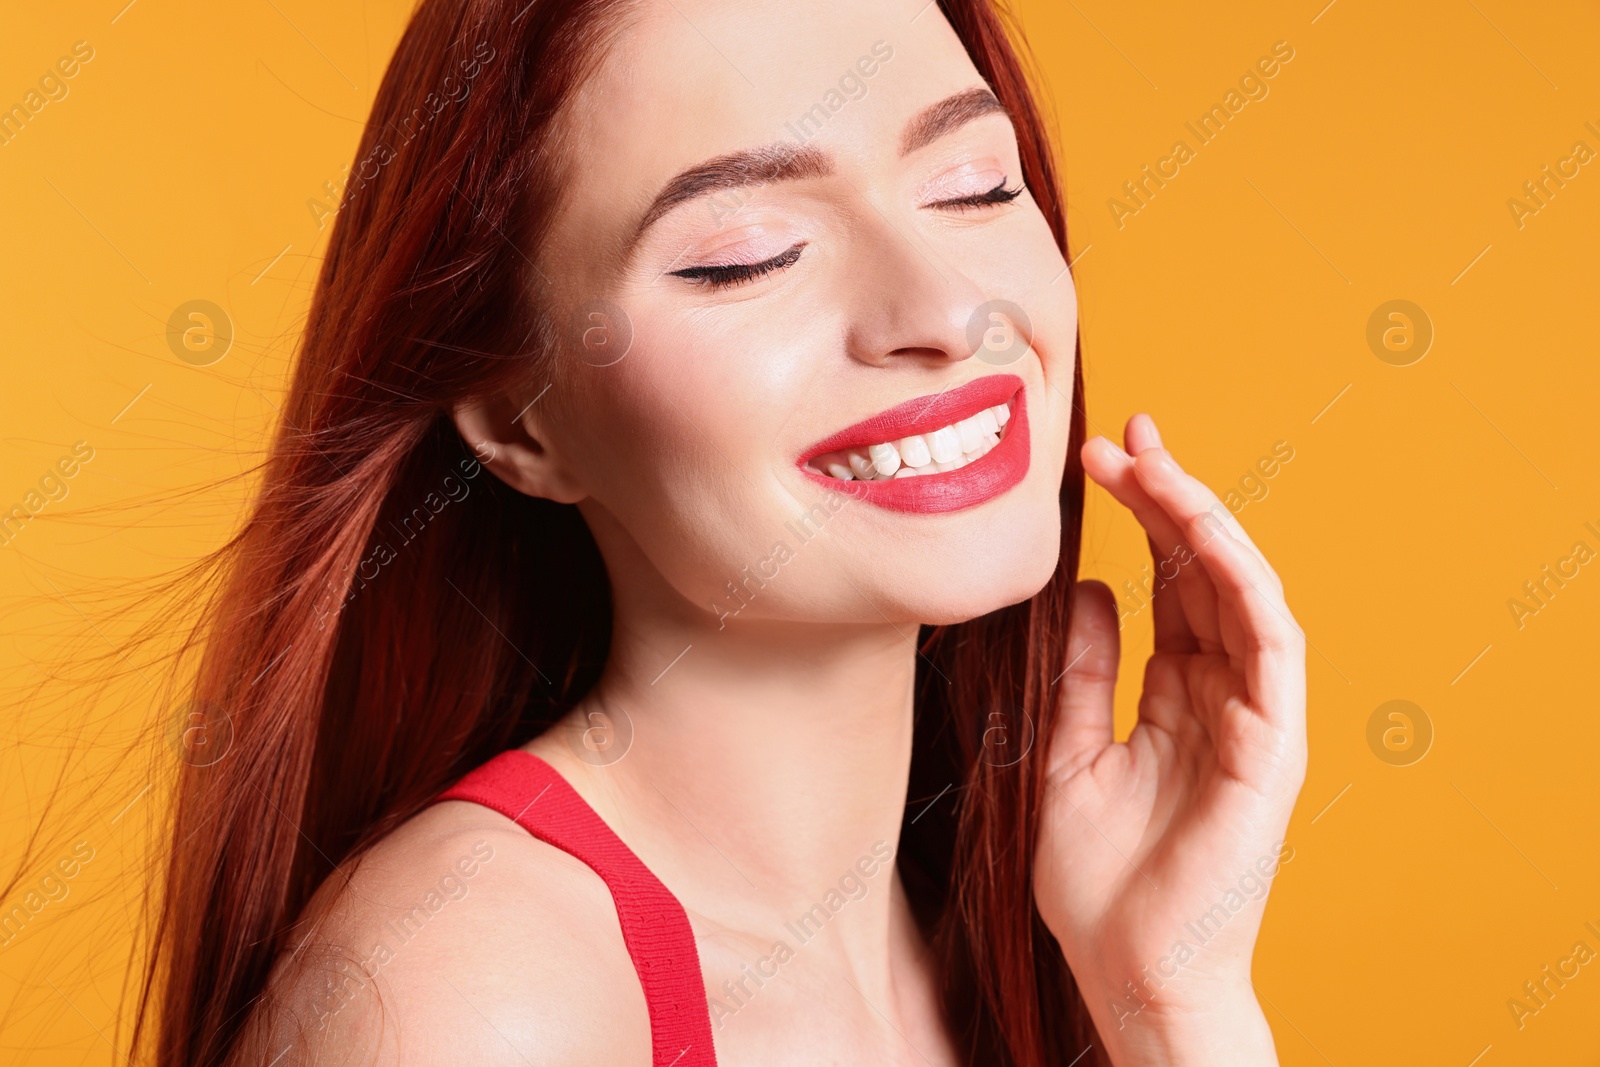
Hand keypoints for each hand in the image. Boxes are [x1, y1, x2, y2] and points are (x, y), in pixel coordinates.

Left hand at [1032, 414, 1306, 1065]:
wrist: (1126, 969)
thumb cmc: (1099, 881)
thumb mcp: (1066, 753)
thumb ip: (1084, 672)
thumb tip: (1088, 588)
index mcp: (1177, 695)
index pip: (1169, 585)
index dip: (1143, 517)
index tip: (1100, 459)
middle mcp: (1222, 695)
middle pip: (1204, 573)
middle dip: (1167, 497)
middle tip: (1122, 436)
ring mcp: (1254, 718)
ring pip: (1243, 592)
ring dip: (1202, 522)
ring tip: (1153, 465)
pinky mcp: (1274, 746)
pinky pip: (1271, 647)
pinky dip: (1243, 584)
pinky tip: (1203, 534)